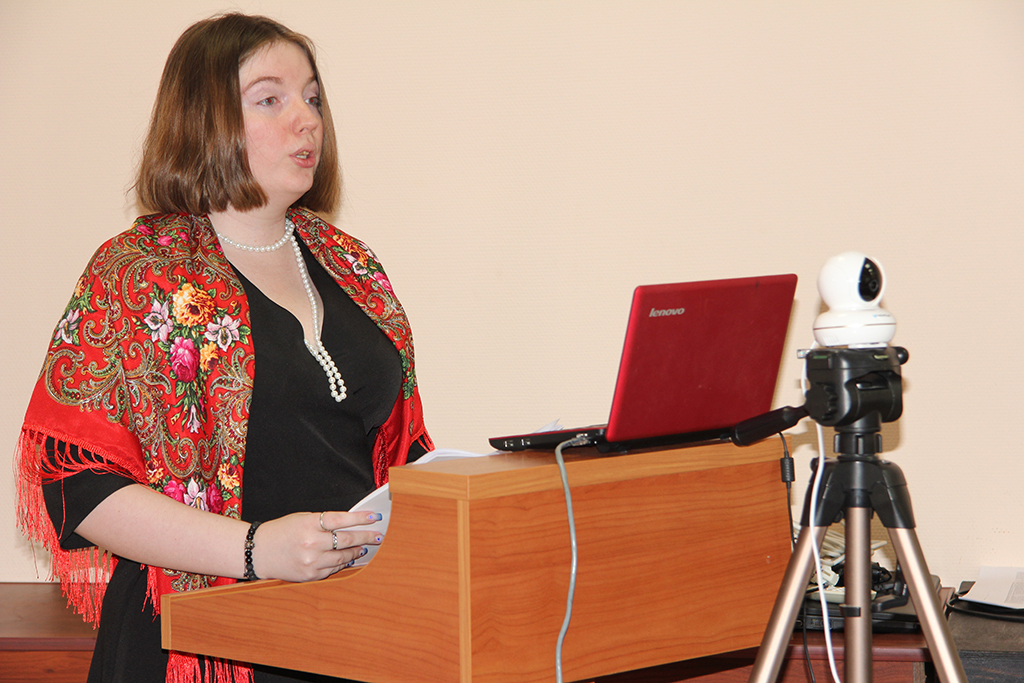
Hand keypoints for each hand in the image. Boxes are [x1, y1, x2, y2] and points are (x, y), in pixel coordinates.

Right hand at [252, 511, 383, 581]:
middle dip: (366, 537)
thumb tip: (351, 524)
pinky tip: (349, 558)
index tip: (374, 517)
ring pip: (343, 557)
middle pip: (346, 540)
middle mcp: (311, 543)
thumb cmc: (281, 531)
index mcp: (309, 524)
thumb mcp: (302, 518)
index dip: (360, 519)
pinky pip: (333, 569)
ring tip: (365, 547)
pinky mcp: (310, 575)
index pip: (341, 519)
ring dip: (356, 551)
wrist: (257, 552)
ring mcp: (311, 561)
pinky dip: (343, 563)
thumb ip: (325, 522)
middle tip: (378, 536)